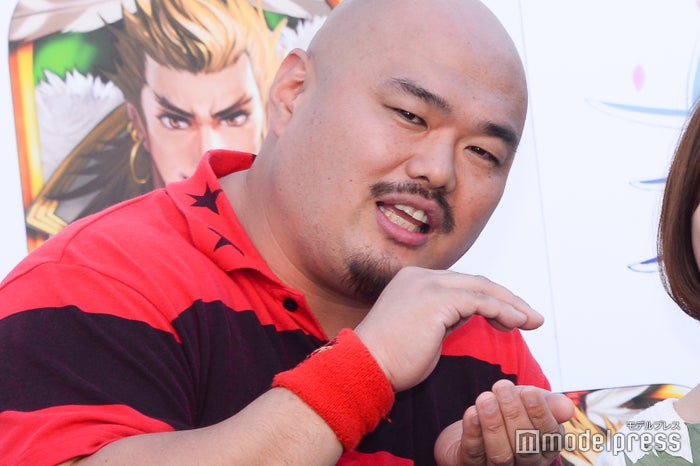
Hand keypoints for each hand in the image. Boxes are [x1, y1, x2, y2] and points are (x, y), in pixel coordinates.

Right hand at [354, 266, 542, 391]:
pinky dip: (502, 311)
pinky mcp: (436, 300)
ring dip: (511, 305)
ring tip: (531, 321)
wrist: (365, 368)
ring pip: (481, 288)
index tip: (511, 316)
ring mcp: (427, 285)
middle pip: (475, 281)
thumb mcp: (421, 329)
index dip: (490, 298)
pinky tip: (516, 324)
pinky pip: (480, 301)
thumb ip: (443, 316)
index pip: (461, 283)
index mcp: (414, 280)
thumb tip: (467, 315)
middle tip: (530, 316)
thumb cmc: (390, 358)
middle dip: (507, 298)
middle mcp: (420, 276)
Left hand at [434, 380, 574, 465]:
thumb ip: (551, 403)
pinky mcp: (473, 464)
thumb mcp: (532, 401)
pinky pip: (474, 453)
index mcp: (545, 449)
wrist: (479, 416)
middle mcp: (525, 463)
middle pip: (524, 447)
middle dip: (514, 414)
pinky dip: (473, 432)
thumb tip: (568, 408)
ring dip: (493, 424)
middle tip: (503, 387)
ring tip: (486, 398)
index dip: (540, 415)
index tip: (529, 391)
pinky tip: (472, 412)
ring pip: (500, 454)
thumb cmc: (512, 409)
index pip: (549, 437)